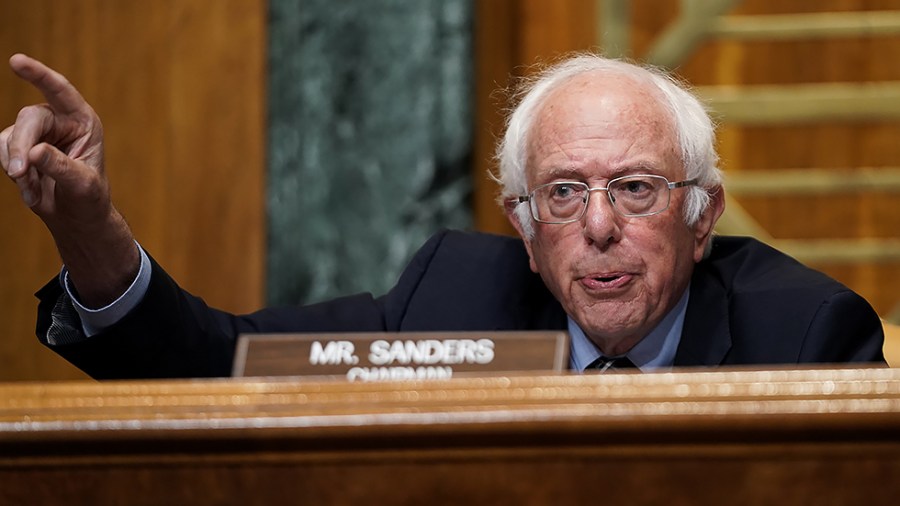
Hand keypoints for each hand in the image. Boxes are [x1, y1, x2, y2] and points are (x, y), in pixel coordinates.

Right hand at [1, 54, 137, 306]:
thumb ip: (61, 167)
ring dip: (17, 166)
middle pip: (29, 119)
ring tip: (34, 191)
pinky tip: (30, 191)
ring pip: (10, 136)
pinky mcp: (18, 144)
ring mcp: (36, 131)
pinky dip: (13, 173)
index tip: (16, 61)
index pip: (61, 91)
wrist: (76, 215)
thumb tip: (34, 151)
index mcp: (83, 121)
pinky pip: (2, 151)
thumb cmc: (88, 198)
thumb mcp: (82, 185)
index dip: (39, 75)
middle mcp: (59, 120)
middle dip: (21, 146)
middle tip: (19, 174)